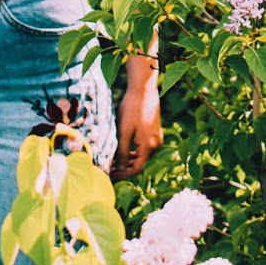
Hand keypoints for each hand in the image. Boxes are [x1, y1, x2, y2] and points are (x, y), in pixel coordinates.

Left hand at [112, 58, 162, 180]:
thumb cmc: (132, 109)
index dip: (122, 174)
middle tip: (109, 167)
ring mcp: (156, 138)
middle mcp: (155, 145)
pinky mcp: (155, 132)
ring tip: (114, 159)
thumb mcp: (124, 131)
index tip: (110, 174)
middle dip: (124, 167)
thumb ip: (123, 151)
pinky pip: (144, 146)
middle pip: (140, 163)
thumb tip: (119, 168)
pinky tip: (123, 148)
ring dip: (129, 159)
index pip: (136, 168)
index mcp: (148, 147)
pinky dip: (134, 150)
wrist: (144, 89)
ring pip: (142, 155)